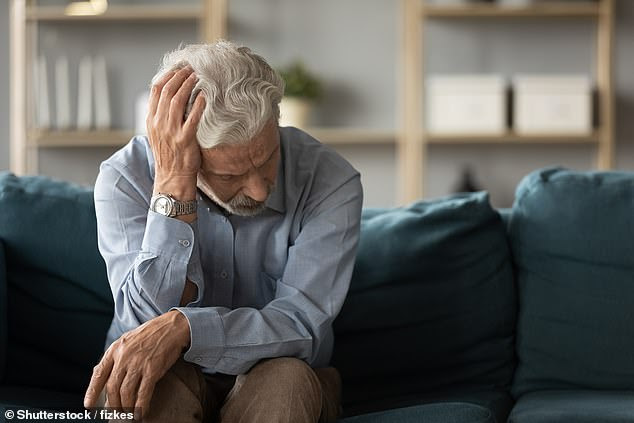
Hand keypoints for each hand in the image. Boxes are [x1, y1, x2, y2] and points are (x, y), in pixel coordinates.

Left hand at [83, 310, 190, 419]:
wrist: (171, 327)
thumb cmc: (150, 334)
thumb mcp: (127, 340)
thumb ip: (116, 357)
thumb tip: (106, 378)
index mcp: (115, 349)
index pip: (99, 373)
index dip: (92, 392)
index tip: (89, 406)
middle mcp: (124, 356)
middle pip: (112, 387)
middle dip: (113, 404)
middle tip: (116, 413)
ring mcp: (138, 363)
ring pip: (126, 393)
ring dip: (126, 407)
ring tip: (128, 414)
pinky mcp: (153, 369)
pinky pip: (143, 393)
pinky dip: (140, 406)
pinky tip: (140, 413)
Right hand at [147, 66, 205, 197]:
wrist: (172, 177)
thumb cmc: (169, 155)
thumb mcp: (159, 133)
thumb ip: (162, 116)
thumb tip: (170, 97)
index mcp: (151, 120)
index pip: (156, 91)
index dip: (167, 76)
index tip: (178, 68)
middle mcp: (159, 123)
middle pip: (167, 92)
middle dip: (179, 76)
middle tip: (190, 68)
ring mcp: (171, 131)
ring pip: (177, 101)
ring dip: (188, 86)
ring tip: (197, 76)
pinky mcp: (185, 139)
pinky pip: (192, 118)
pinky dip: (198, 105)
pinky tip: (204, 96)